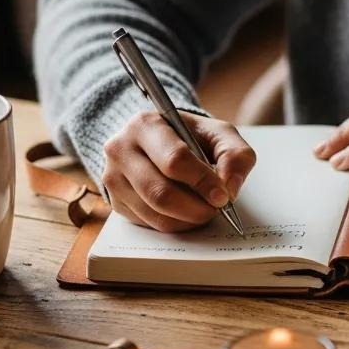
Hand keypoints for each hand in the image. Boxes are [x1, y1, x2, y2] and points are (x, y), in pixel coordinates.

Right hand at [103, 110, 255, 232]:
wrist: (160, 141)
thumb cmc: (190, 137)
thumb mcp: (218, 133)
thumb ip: (234, 154)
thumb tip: (231, 187)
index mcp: (146, 124)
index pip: (174, 160)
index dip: (202, 182)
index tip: (223, 196)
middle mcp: (121, 149)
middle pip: (160, 192)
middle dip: (195, 207)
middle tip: (216, 209)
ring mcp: (113, 177)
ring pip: (153, 212)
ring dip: (186, 219)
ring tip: (204, 211)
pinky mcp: (115, 201)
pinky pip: (147, 223)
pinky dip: (174, 224)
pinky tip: (186, 213)